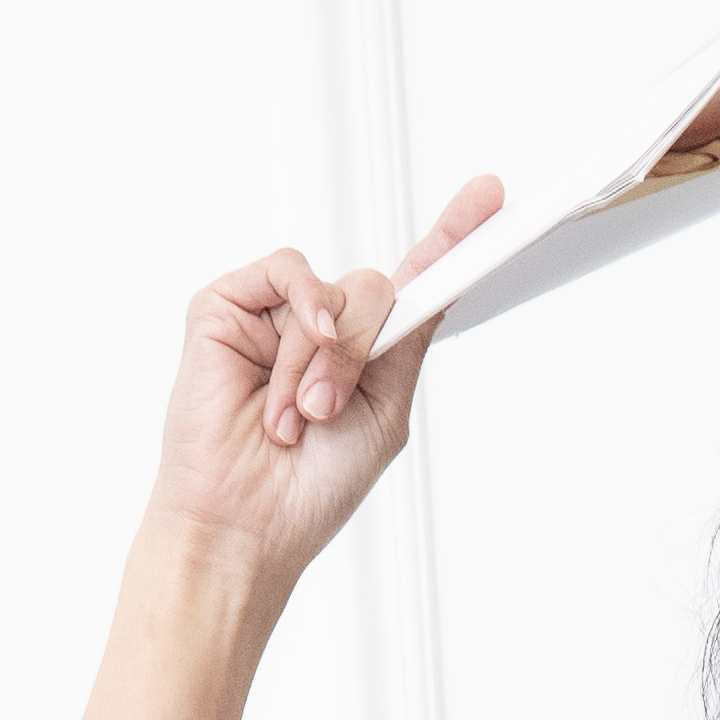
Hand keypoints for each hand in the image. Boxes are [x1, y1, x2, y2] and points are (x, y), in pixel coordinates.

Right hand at [145, 173, 505, 590]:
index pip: (416, 286)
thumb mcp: (384, 412)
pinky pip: (288, 272)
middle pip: (375, 291)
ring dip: (325, 360)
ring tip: (299, 416)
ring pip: (334, 289)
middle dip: (362, 354)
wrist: (246, 523)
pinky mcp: (228, 304)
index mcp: (369, 356)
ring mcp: (276, 313)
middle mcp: (324, 327)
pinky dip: (301, 317)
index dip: (453, 240)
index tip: (491, 196)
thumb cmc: (312, 487)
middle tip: (328, 411)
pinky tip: (290, 370)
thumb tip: (406, 283)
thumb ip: (402, 342)